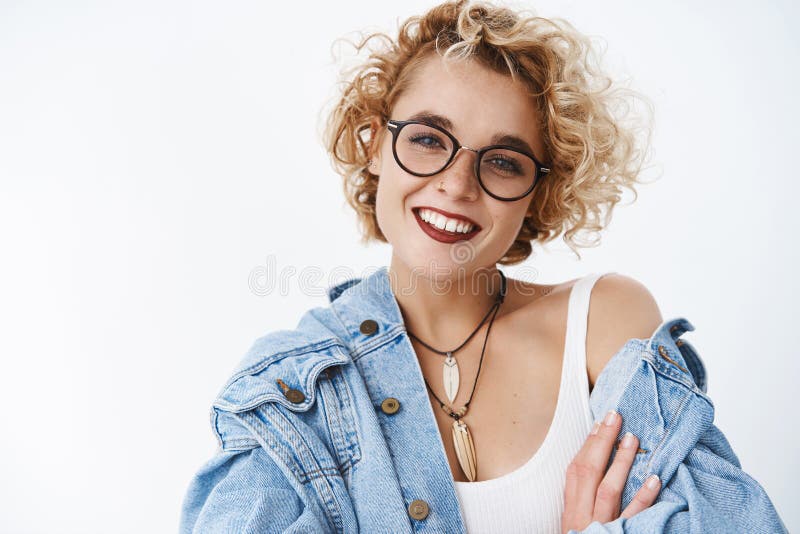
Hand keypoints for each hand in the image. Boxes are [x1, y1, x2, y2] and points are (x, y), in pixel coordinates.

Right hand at [561, 410, 661, 533]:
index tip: (599, 423)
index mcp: (570, 512)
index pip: (575, 471)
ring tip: (633, 439)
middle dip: (602, 442)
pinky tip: (656, 480)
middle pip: (589, 472)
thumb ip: (583, 503)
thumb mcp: (575, 526)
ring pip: (609, 490)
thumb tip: (596, 473)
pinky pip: (633, 518)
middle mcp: (581, 519)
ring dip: (621, 462)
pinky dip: (644, 497)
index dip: (587, 445)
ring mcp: (600, 530)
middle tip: (615, 416)